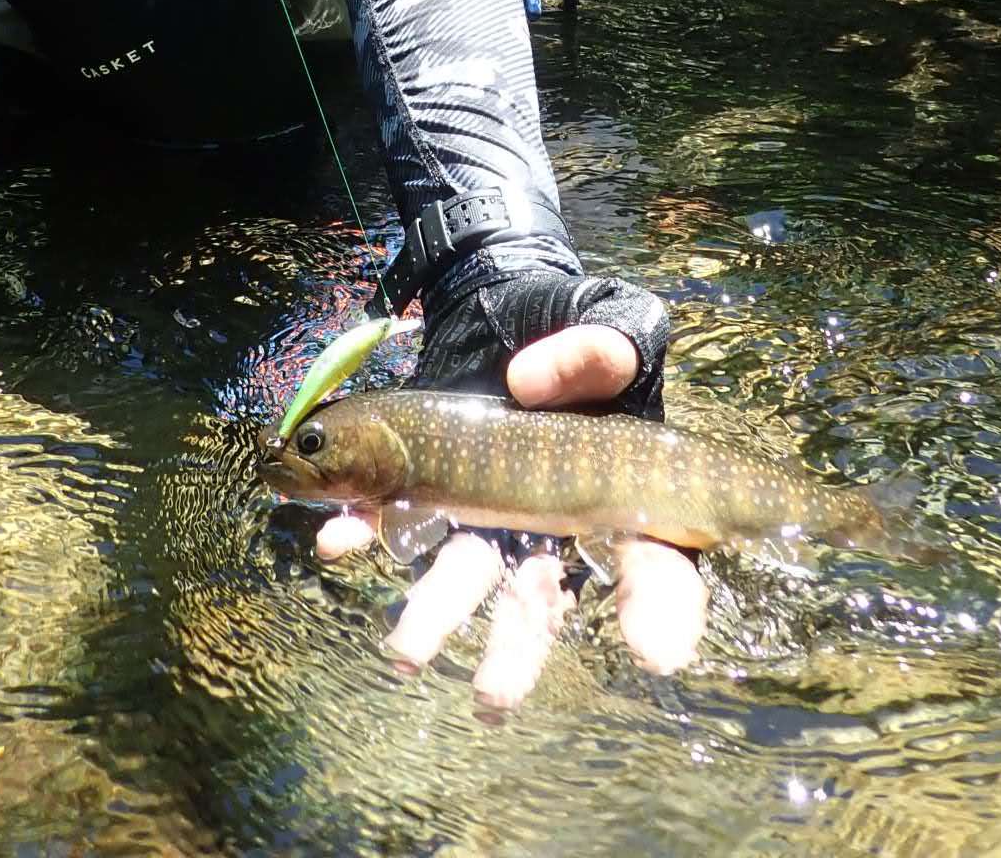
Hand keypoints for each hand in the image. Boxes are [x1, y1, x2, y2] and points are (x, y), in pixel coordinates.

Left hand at [315, 325, 709, 709]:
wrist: (505, 303)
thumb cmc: (577, 325)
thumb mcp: (613, 321)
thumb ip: (595, 350)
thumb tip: (529, 382)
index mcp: (617, 499)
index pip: (657, 567)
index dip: (661, 611)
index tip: (653, 651)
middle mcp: (547, 519)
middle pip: (540, 596)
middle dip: (515, 651)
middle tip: (493, 696)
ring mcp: (481, 505)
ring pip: (460, 570)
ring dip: (430, 611)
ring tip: (403, 651)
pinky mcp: (423, 476)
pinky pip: (390, 513)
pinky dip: (361, 529)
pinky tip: (339, 539)